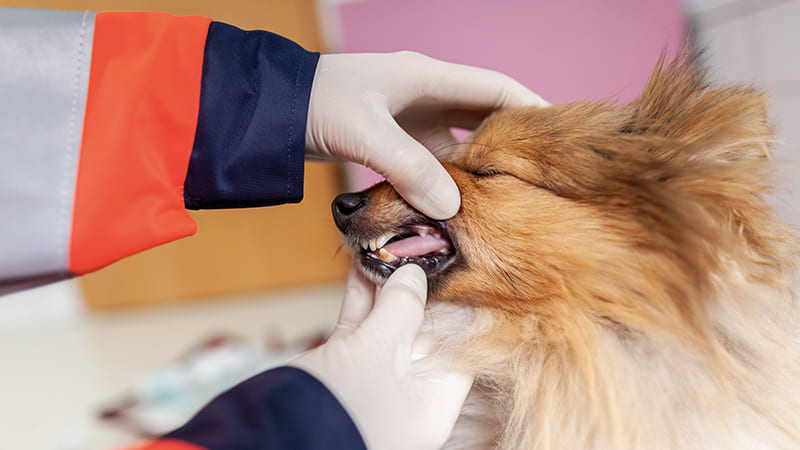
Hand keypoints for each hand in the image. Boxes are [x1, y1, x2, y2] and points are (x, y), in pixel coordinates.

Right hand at [290, 263, 473, 449]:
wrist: (275, 433)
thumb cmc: (340, 406)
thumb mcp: (379, 351)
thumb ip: (402, 308)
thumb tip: (415, 275)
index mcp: (432, 401)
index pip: (459, 348)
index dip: (456, 306)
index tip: (453, 269)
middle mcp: (407, 392)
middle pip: (423, 332)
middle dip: (416, 291)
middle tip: (413, 250)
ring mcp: (374, 379)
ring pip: (387, 325)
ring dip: (385, 288)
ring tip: (385, 250)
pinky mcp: (344, 367)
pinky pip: (359, 326)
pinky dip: (360, 297)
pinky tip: (360, 266)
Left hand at [305, 52, 547, 218]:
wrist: (271, 110)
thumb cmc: (315, 104)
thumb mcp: (365, 133)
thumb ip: (408, 168)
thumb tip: (451, 209)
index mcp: (427, 77)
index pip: (495, 87)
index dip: (531, 107)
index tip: (558, 135)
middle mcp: (425, 93)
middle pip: (484, 114)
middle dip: (510, 140)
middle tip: (539, 173)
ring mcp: (409, 117)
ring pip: (458, 141)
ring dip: (478, 165)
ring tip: (506, 194)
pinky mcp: (393, 138)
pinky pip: (434, 158)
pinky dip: (449, 178)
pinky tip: (458, 201)